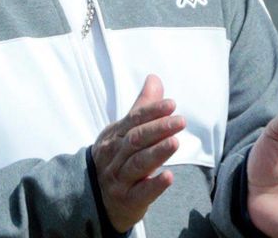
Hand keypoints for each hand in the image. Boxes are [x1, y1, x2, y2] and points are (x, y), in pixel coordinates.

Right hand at [91, 75, 185, 231]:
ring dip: (157, 153)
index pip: (133, 121)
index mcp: (113, 137)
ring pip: (137, 164)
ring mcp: (118, 179)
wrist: (97, 200)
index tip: (172, 104)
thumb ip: (142, 107)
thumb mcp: (124, 132)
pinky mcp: (127, 200)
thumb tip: (154, 78)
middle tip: (180, 121)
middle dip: (158, 129)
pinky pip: (140, 193)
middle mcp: (113, 156)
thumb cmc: (116, 159)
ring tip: (175, 143)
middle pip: (136, 140)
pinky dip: (154, 185)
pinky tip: (168, 177)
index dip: (152, 112)